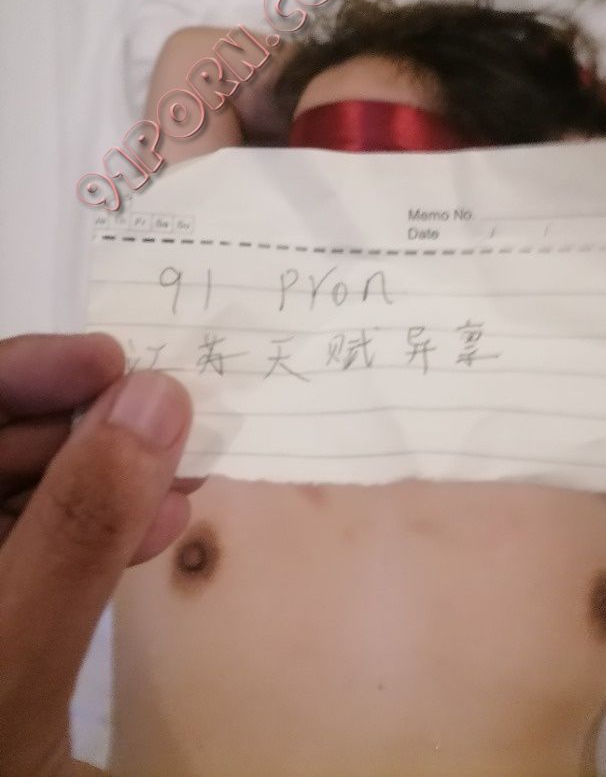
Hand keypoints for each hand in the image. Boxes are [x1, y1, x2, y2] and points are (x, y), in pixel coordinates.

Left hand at [0, 333, 193, 775]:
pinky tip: (161, 530)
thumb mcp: (15, 652)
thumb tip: (157, 400)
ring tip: (182, 474)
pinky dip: (107, 529)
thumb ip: (79, 528)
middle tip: (169, 417)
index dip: (22, 369)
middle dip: (83, 424)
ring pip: (28, 491)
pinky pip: (45, 544)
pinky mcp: (1, 608)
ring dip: (109, 476)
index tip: (112, 360)